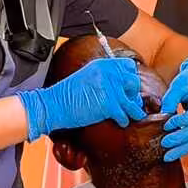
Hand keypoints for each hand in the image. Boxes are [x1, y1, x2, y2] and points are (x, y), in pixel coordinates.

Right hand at [20, 57, 145, 141]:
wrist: (53, 105)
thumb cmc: (69, 94)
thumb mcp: (89, 76)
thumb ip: (106, 76)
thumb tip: (124, 84)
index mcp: (103, 65)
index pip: (129, 66)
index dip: (131, 77)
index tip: (130, 86)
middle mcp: (108, 74)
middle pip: (134, 82)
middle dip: (133, 93)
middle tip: (130, 101)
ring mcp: (109, 89)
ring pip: (132, 100)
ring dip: (134, 109)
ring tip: (134, 114)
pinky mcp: (108, 105)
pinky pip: (124, 114)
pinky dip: (124, 120)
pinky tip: (121, 121)